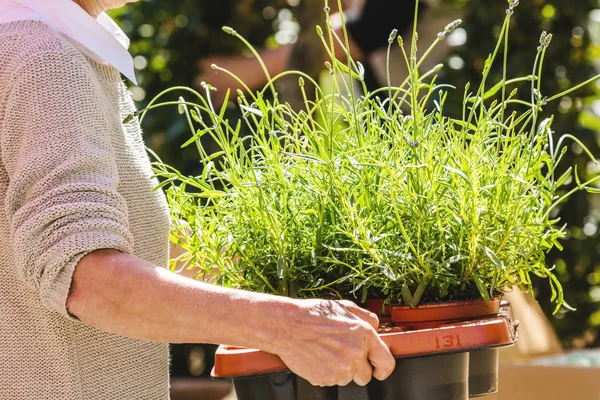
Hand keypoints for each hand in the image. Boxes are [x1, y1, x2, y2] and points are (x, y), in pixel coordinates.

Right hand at [272, 299, 395, 386]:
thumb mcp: (344, 306)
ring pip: (348, 379)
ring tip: (326, 352)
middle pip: (366, 376)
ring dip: (340, 370)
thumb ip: (366, 317)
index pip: (386, 362)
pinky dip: (325, 373)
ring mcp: (341, 369)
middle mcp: (356, 354)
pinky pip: (331, 382)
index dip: (382, 368)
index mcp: (364, 335)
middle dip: (357, 369)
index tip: (378, 369)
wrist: (287, 325)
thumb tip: (377, 327)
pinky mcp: (326, 379)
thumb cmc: (314, 314)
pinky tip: (317, 357)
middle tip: (342, 356)